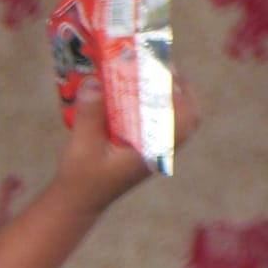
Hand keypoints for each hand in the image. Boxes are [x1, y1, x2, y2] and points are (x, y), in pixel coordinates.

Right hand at [56, 75, 200, 211]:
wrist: (79, 201)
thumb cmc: (81, 178)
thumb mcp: (82, 145)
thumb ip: (90, 114)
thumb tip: (94, 82)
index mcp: (153, 151)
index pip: (185, 119)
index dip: (181, 92)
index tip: (165, 70)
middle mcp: (159, 150)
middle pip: (188, 115)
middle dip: (179, 87)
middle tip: (159, 66)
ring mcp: (154, 150)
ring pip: (177, 118)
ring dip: (167, 94)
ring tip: (147, 72)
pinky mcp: (144, 148)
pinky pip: (159, 122)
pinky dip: (153, 104)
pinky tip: (133, 90)